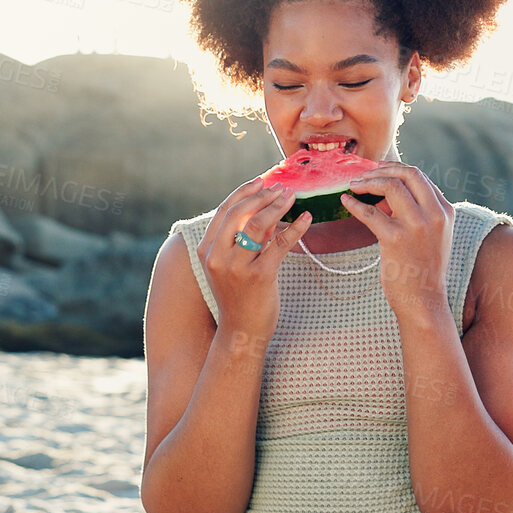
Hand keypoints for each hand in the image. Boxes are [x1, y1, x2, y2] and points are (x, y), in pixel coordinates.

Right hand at [197, 177, 312, 341]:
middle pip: (239, 212)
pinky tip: (306, 218)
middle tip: (281, 188)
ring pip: (257, 224)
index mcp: (206, 250)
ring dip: (276, 206)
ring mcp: (237, 267)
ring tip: (291, 197)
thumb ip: (243, 237)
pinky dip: (295, 228)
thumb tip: (265, 209)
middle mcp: (218, 256)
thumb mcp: (232, 264)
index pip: (224, 210)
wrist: (242, 331)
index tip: (262, 180)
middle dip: (262, 195)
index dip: (244, 192)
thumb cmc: (239, 296)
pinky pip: (279, 244)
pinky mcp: (260, 276)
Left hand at [343, 163, 454, 319]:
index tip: (379, 170)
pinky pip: (370, 212)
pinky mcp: (395, 238)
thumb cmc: (424, 269)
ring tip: (354, 185)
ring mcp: (416, 225)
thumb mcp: (434, 236)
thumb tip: (392, 190)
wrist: (424, 300)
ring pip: (390, 186)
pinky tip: (345, 201)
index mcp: (445, 212)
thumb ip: (421, 212)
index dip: (396, 169)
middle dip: (383, 169)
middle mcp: (434, 215)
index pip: (421, 177)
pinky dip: (354, 204)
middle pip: (408, 174)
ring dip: (368, 182)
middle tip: (364, 173)